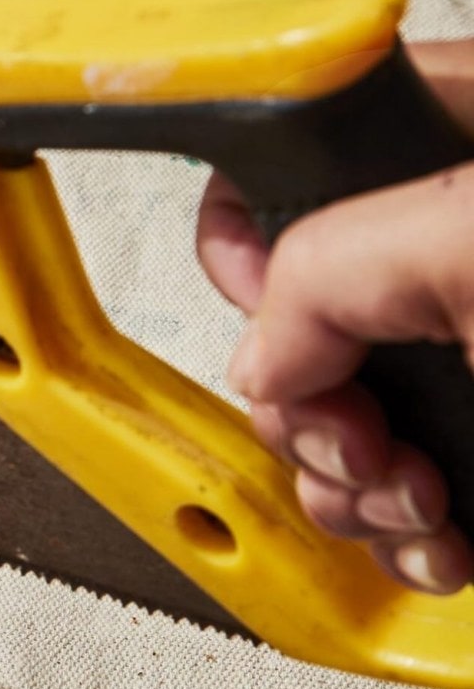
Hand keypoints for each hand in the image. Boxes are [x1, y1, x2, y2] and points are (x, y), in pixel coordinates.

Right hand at [196, 40, 473, 592]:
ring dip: (350, 492)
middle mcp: (441, 242)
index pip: (270, 153)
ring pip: (326, 423)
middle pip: (284, 318)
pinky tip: (447, 543)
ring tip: (419, 501)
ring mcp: (458, 345)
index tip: (263, 307)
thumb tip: (264, 364)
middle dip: (302, 407)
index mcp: (442, 145)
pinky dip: (403, 540)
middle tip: (363, 436)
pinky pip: (394, 499)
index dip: (238, 239)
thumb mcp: (472, 239)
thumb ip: (327, 269)